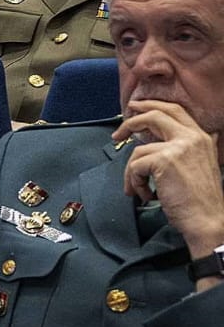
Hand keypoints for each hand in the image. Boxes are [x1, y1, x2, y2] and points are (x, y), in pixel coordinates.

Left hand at [115, 100, 223, 262]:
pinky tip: (146, 195)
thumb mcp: (204, 164)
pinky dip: (134, 182)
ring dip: (132, 173)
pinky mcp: (163, 160)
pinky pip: (135, 166)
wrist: (208, 220)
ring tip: (139, 189)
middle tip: (117, 134)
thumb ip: (194, 148)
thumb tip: (199, 134)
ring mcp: (178, 147)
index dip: (152, 105)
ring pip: (139, 150)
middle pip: (154, 115)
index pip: (175, 110)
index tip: (135, 107)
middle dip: (131, 122)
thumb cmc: (201, 199)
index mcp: (202, 137)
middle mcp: (192, 137)